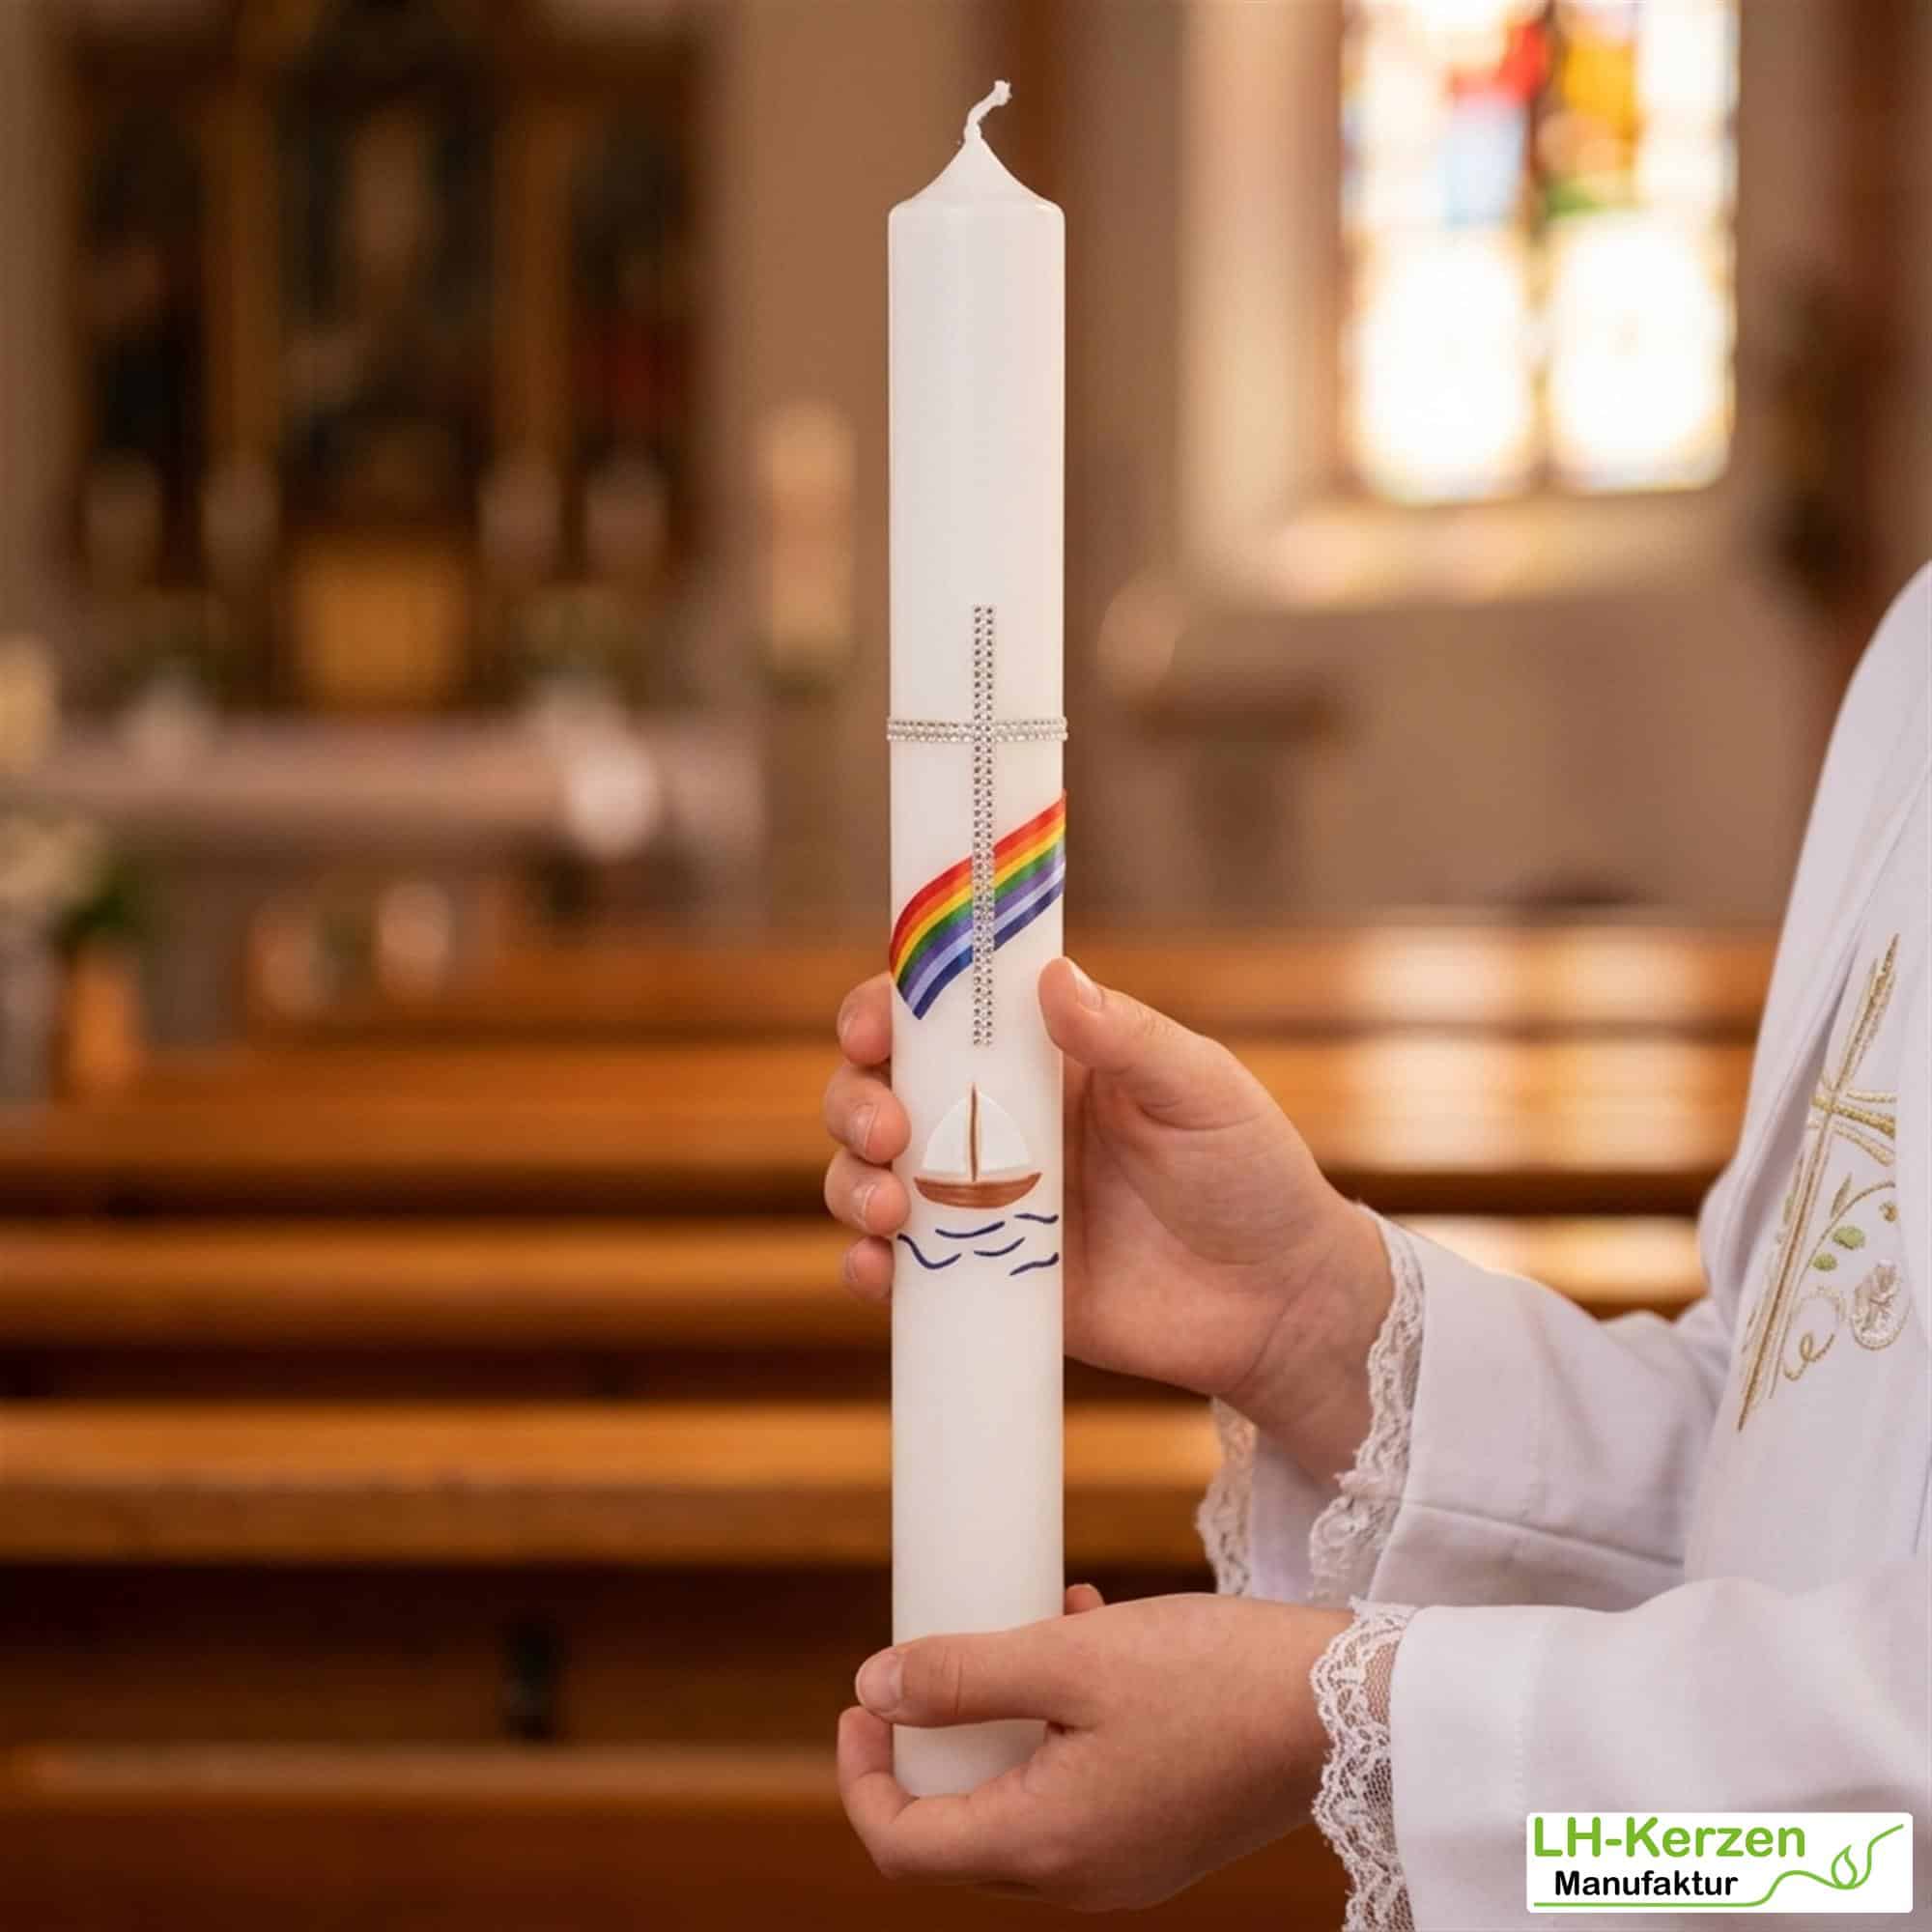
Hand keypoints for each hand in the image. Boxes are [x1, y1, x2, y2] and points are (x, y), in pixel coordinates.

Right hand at [822, 958, 1391, 1475]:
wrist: (1278, 1304)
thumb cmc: (1250, 1175)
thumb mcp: (1201, 1090)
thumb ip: (1128, 1038)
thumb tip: (1052, 977)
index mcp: (1041, 1060)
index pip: (937, 1016)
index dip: (885, 1011)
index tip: (872, 1028)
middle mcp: (996, 1125)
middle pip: (881, 1092)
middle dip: (854, 1101)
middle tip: (885, 1130)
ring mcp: (984, 1205)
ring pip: (872, 1176)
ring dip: (850, 1180)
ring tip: (888, 1206)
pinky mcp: (986, 1280)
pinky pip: (902, 1269)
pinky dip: (867, 1267)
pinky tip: (876, 1271)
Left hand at [837, 1589, 1350, 1910]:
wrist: (1353, 1706)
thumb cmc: (1214, 1676)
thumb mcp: (1072, 1656)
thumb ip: (963, 1676)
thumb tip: (873, 1690)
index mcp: (1046, 1847)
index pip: (904, 1845)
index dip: (861, 1775)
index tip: (861, 1702)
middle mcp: (1080, 1878)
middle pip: (957, 1828)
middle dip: (933, 1741)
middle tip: (938, 1658)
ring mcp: (1127, 1863)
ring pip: (1018, 1801)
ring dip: (1003, 1719)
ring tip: (1035, 1620)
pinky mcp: (1162, 1834)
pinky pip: (1074, 1792)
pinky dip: (1058, 1727)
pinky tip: (1089, 1638)